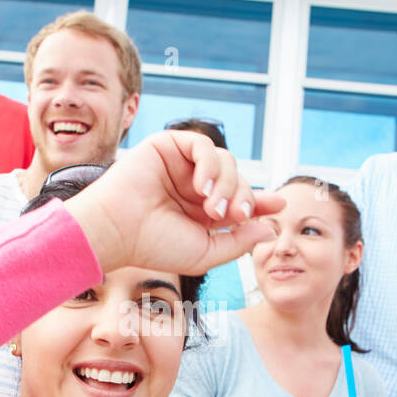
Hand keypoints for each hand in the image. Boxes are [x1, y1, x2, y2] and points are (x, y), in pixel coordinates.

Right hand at [64, 130, 283, 274]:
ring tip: (213, 208)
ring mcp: (181, 166)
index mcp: (202, 211)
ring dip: (228, 184)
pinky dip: (210, 164)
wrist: (116, 232)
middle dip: (244, 197)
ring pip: (226, 161)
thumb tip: (269, 229)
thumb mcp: (205, 253)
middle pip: (238, 180)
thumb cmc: (153, 246)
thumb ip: (238, 242)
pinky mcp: (168, 146)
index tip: (279, 204)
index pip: (239, 200)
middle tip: (236, 216)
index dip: (262, 201)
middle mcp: (194, 187)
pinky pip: (203, 144)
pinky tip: (202, 186)